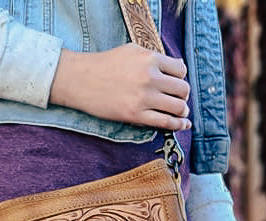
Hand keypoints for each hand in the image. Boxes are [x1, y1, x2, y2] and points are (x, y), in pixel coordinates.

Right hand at [50, 44, 190, 131]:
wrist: (81, 80)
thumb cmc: (106, 64)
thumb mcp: (132, 50)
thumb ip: (155, 57)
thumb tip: (178, 66)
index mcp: (150, 59)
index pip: (180, 69)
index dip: (181, 77)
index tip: (177, 82)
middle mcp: (149, 77)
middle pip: (182, 89)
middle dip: (183, 94)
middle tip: (180, 98)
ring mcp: (143, 98)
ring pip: (177, 107)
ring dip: (183, 110)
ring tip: (181, 111)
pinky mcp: (136, 115)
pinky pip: (165, 122)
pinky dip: (178, 125)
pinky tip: (184, 125)